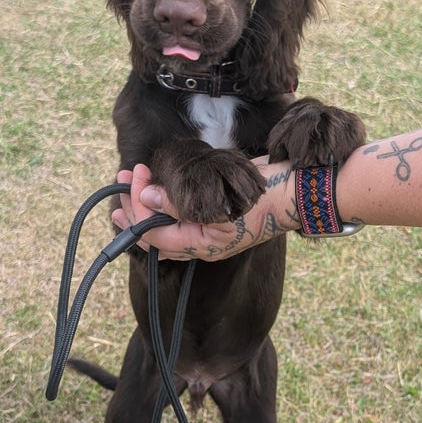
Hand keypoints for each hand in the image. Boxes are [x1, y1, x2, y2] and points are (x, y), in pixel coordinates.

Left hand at [113, 162, 295, 259]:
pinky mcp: (213, 215)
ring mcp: (207, 230)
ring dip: (145, 204)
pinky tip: (154, 190)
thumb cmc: (268, 198)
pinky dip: (163, 204)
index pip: (155, 236)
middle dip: (133, 208)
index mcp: (203, 246)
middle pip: (154, 235)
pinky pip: (179, 216)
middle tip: (124, 176)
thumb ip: (182, 203)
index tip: (136, 178)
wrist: (298, 191)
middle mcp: (201, 243)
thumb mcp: (224, 202)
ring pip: (164, 226)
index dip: (138, 209)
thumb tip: (147, 199)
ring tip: (131, 181)